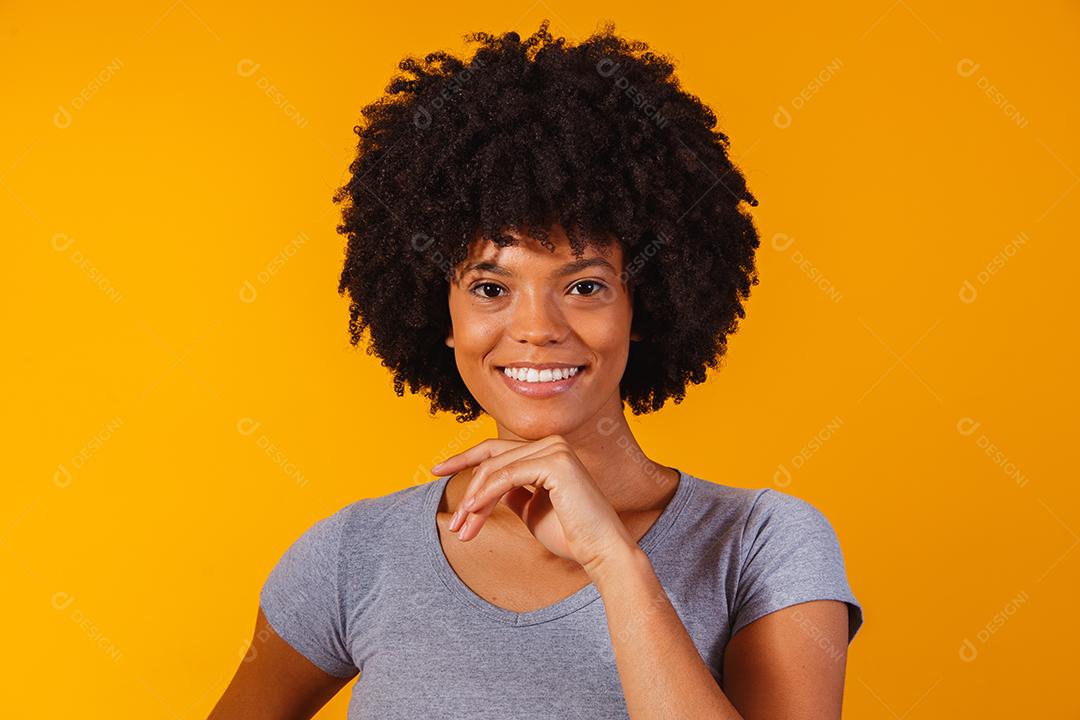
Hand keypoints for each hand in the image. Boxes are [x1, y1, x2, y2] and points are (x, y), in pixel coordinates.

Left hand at [430, 436, 636, 573]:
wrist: (600, 552)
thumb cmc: (570, 535)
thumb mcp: (531, 510)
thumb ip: (512, 492)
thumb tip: (485, 487)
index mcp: (548, 451)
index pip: (497, 450)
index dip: (464, 459)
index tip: (437, 470)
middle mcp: (552, 443)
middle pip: (492, 460)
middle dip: (468, 490)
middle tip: (455, 523)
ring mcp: (555, 449)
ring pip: (496, 469)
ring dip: (474, 500)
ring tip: (463, 528)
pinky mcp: (556, 462)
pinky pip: (507, 477)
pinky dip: (486, 496)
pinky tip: (474, 514)